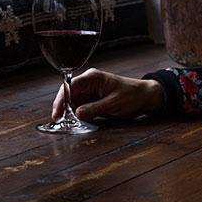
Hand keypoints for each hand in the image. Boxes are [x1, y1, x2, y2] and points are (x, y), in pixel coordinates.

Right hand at [50, 68, 164, 122]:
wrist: (145, 97)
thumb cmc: (132, 96)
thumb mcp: (113, 104)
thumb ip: (94, 108)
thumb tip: (77, 113)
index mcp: (92, 78)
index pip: (70, 86)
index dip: (61, 99)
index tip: (57, 114)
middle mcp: (89, 83)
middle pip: (69, 95)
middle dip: (63, 108)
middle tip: (60, 122)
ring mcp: (90, 91)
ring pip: (73, 102)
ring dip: (70, 113)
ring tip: (68, 124)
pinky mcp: (93, 100)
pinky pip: (80, 107)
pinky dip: (77, 115)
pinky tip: (77, 123)